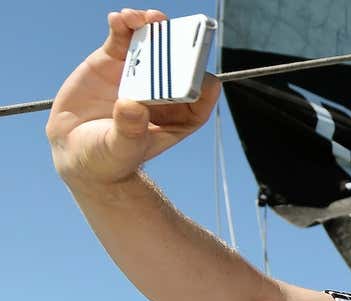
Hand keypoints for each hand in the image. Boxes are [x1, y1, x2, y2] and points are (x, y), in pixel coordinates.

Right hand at [46, 9, 220, 188]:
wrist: (75, 151)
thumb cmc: (109, 157)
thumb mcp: (120, 148)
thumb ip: (129, 130)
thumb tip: (131, 105)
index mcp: (178, 117)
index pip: (200, 95)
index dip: (202, 81)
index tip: (197, 70)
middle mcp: (162, 92)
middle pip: (179, 63)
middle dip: (180, 44)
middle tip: (174, 31)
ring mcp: (139, 74)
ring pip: (153, 45)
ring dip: (153, 27)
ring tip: (145, 18)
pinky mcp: (113, 62)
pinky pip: (122, 39)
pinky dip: (122, 26)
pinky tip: (119, 18)